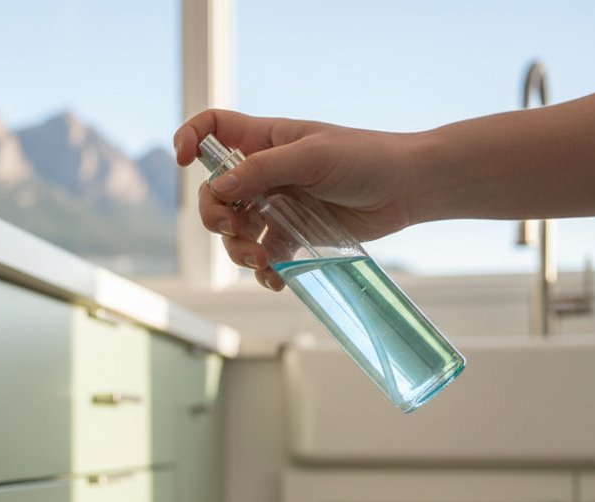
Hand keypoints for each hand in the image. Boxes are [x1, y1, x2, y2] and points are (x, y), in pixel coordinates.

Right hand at [173, 110, 418, 289]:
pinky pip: (262, 254)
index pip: (212, 129)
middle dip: (215, 215)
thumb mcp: (312, 157)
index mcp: (264, 139)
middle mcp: (264, 171)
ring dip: (238, 249)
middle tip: (233, 230)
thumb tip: (218, 188)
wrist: (410, 188)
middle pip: (214, 193)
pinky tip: (275, 279)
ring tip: (262, 261)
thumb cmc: (366, 158)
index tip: (184, 161)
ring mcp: (277, 203)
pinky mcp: (293, 233)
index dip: (190, 139)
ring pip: (234, 230)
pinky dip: (262, 270)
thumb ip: (262, 170)